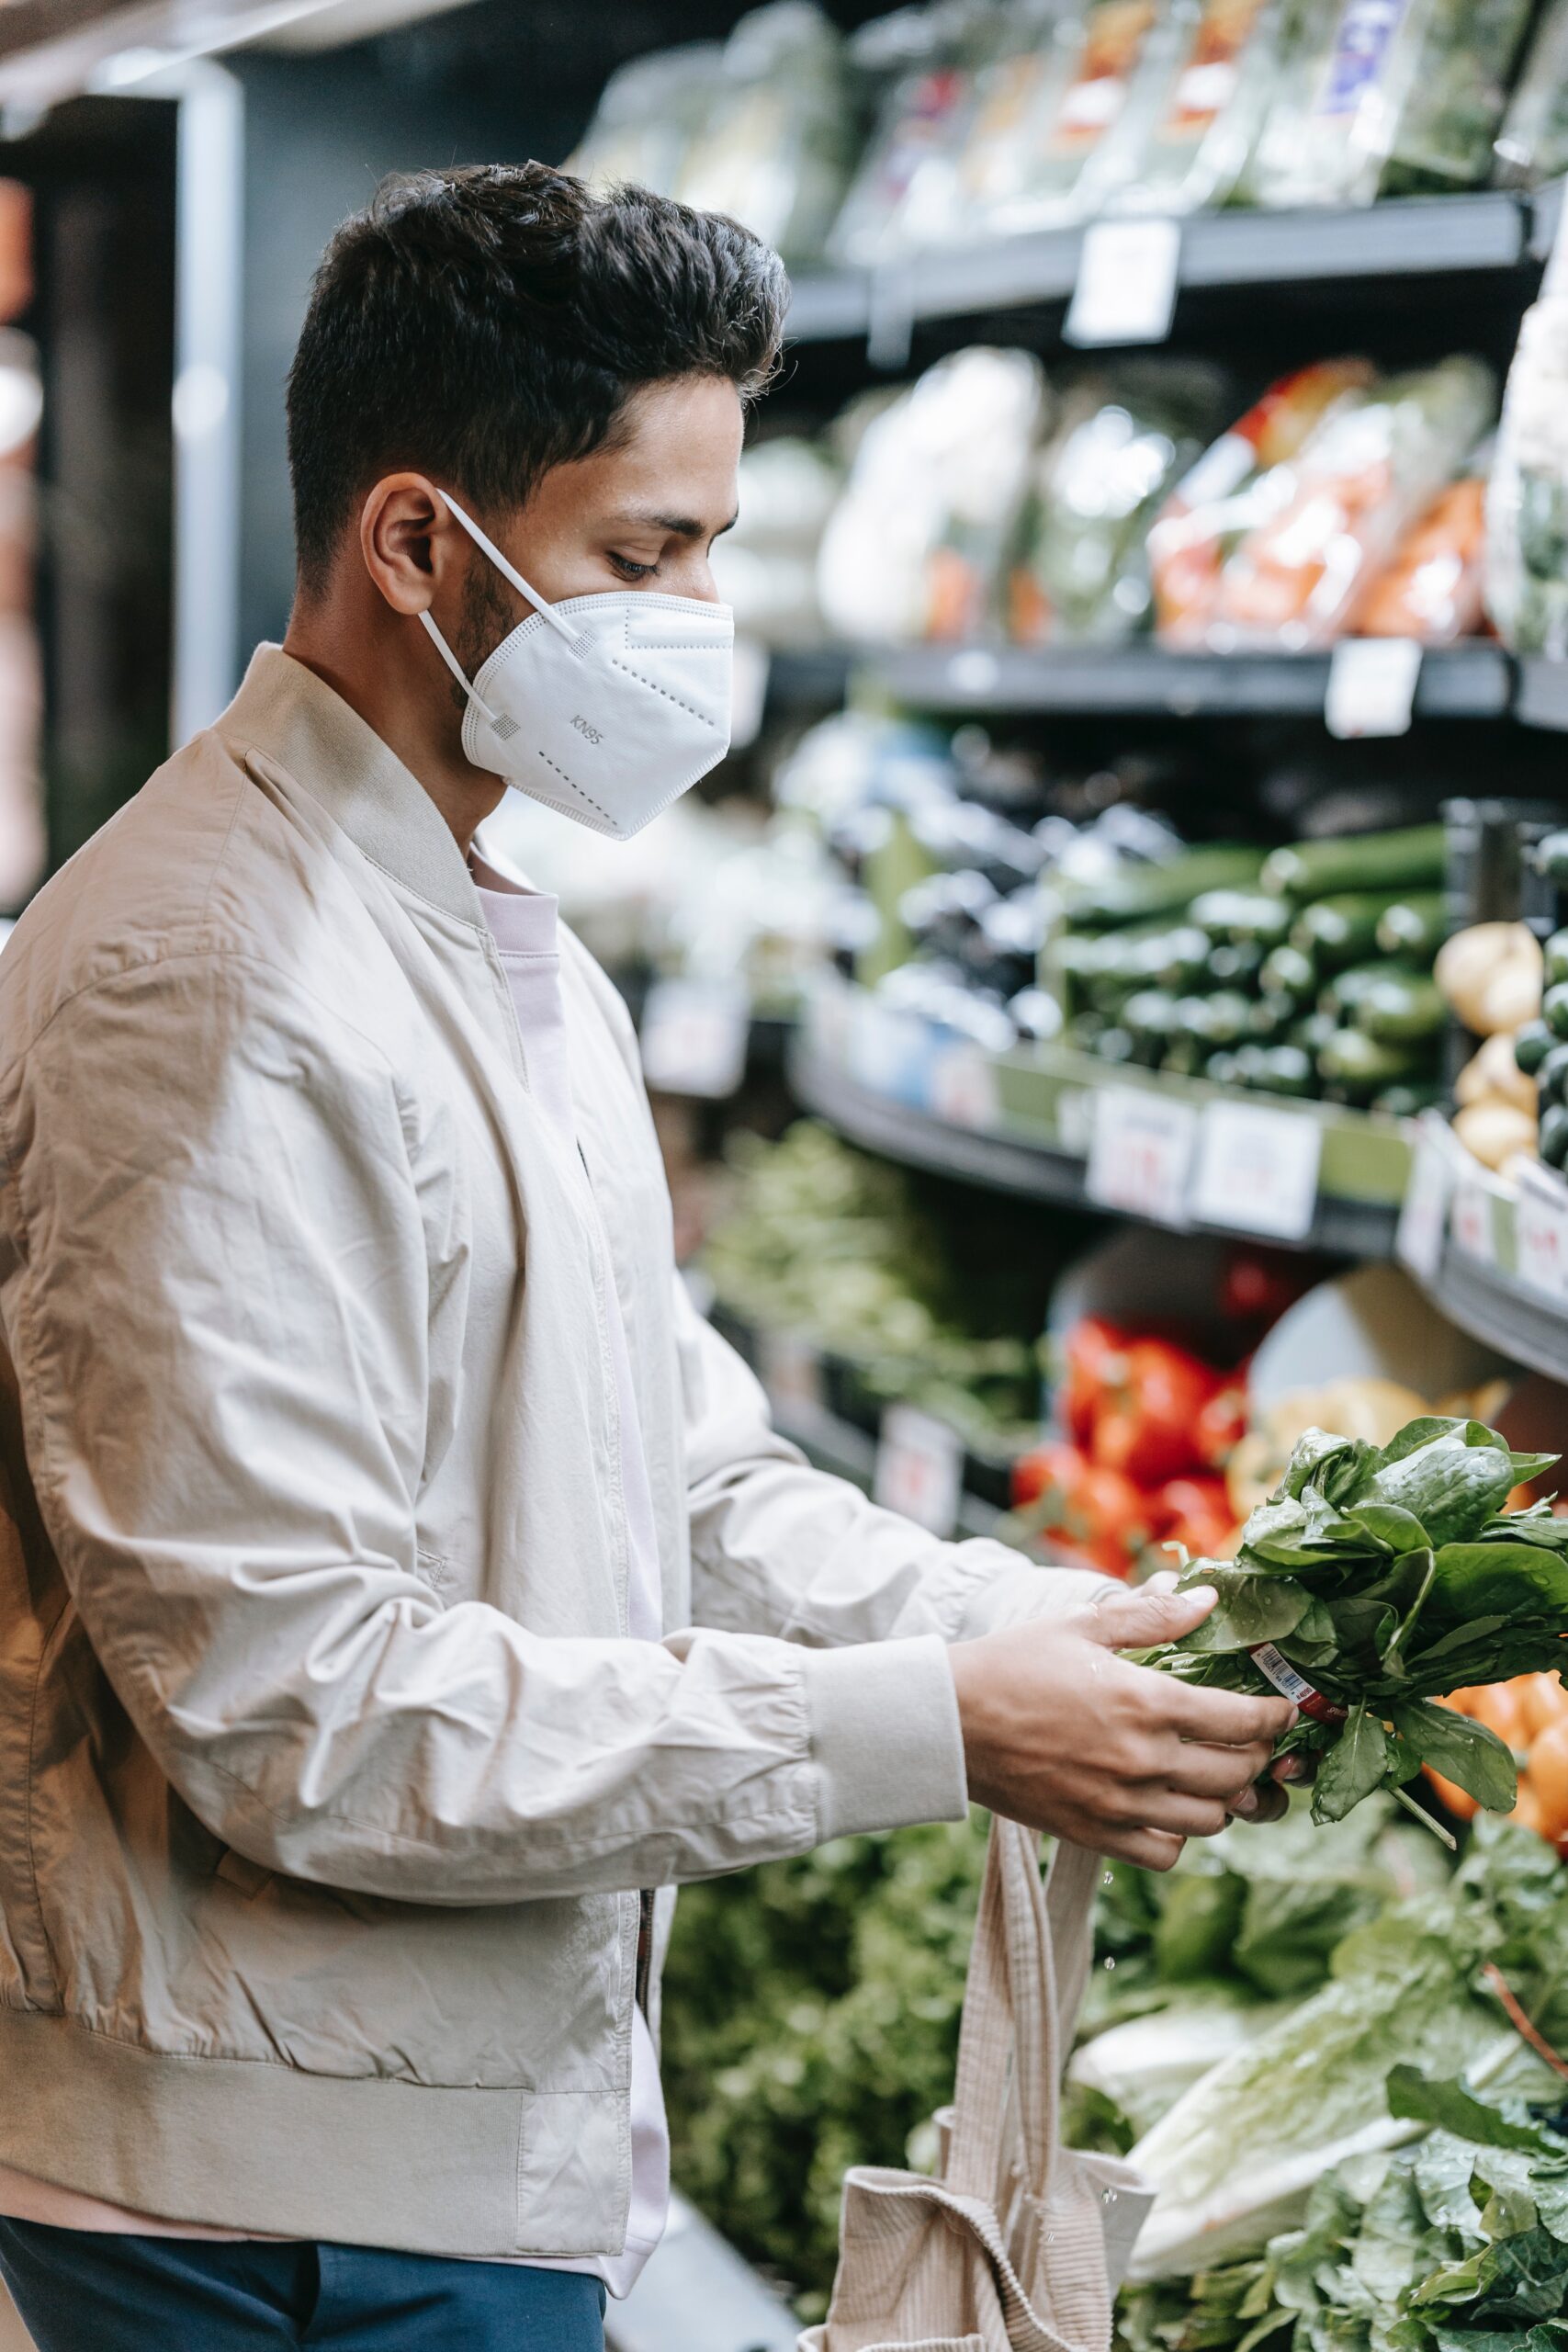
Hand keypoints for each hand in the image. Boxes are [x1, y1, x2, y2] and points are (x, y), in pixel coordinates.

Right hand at [947, 1581, 1294, 1870]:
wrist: (950, 1722)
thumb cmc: (1013, 1664)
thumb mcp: (1081, 1626)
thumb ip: (1150, 1616)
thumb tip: (1206, 1601)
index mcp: (1146, 1702)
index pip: (1243, 1721)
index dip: (1275, 1717)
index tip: (1280, 1710)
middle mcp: (1142, 1759)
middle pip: (1238, 1774)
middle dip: (1259, 1757)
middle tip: (1253, 1741)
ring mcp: (1120, 1804)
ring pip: (1211, 1820)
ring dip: (1225, 1798)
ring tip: (1216, 1775)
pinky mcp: (1095, 1834)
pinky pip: (1166, 1854)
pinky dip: (1180, 1837)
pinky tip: (1169, 1809)